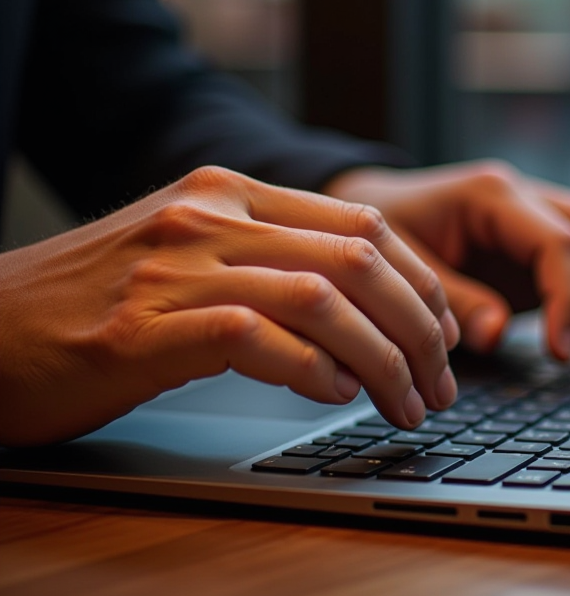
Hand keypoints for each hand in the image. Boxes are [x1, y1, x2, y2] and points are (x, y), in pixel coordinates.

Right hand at [0, 166, 458, 445]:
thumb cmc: (96, 302)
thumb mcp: (191, 254)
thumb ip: (270, 259)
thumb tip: (365, 311)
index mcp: (231, 190)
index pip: (363, 224)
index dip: (421, 282)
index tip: (447, 331)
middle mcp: (211, 213)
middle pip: (359, 259)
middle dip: (419, 327)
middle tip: (442, 382)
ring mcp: (178, 265)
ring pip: (322, 299)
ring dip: (383, 360)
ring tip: (407, 405)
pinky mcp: (144, 326)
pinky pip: (257, 337)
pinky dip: (311, 369)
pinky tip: (333, 396)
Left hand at [325, 161, 569, 359]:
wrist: (370, 208)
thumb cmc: (379, 231)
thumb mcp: (397, 262)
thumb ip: (446, 296)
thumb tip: (494, 333)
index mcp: (495, 196)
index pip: (558, 242)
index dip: (569, 300)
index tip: (561, 354)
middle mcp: (533, 201)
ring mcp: (547, 223)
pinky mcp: (550, 250)